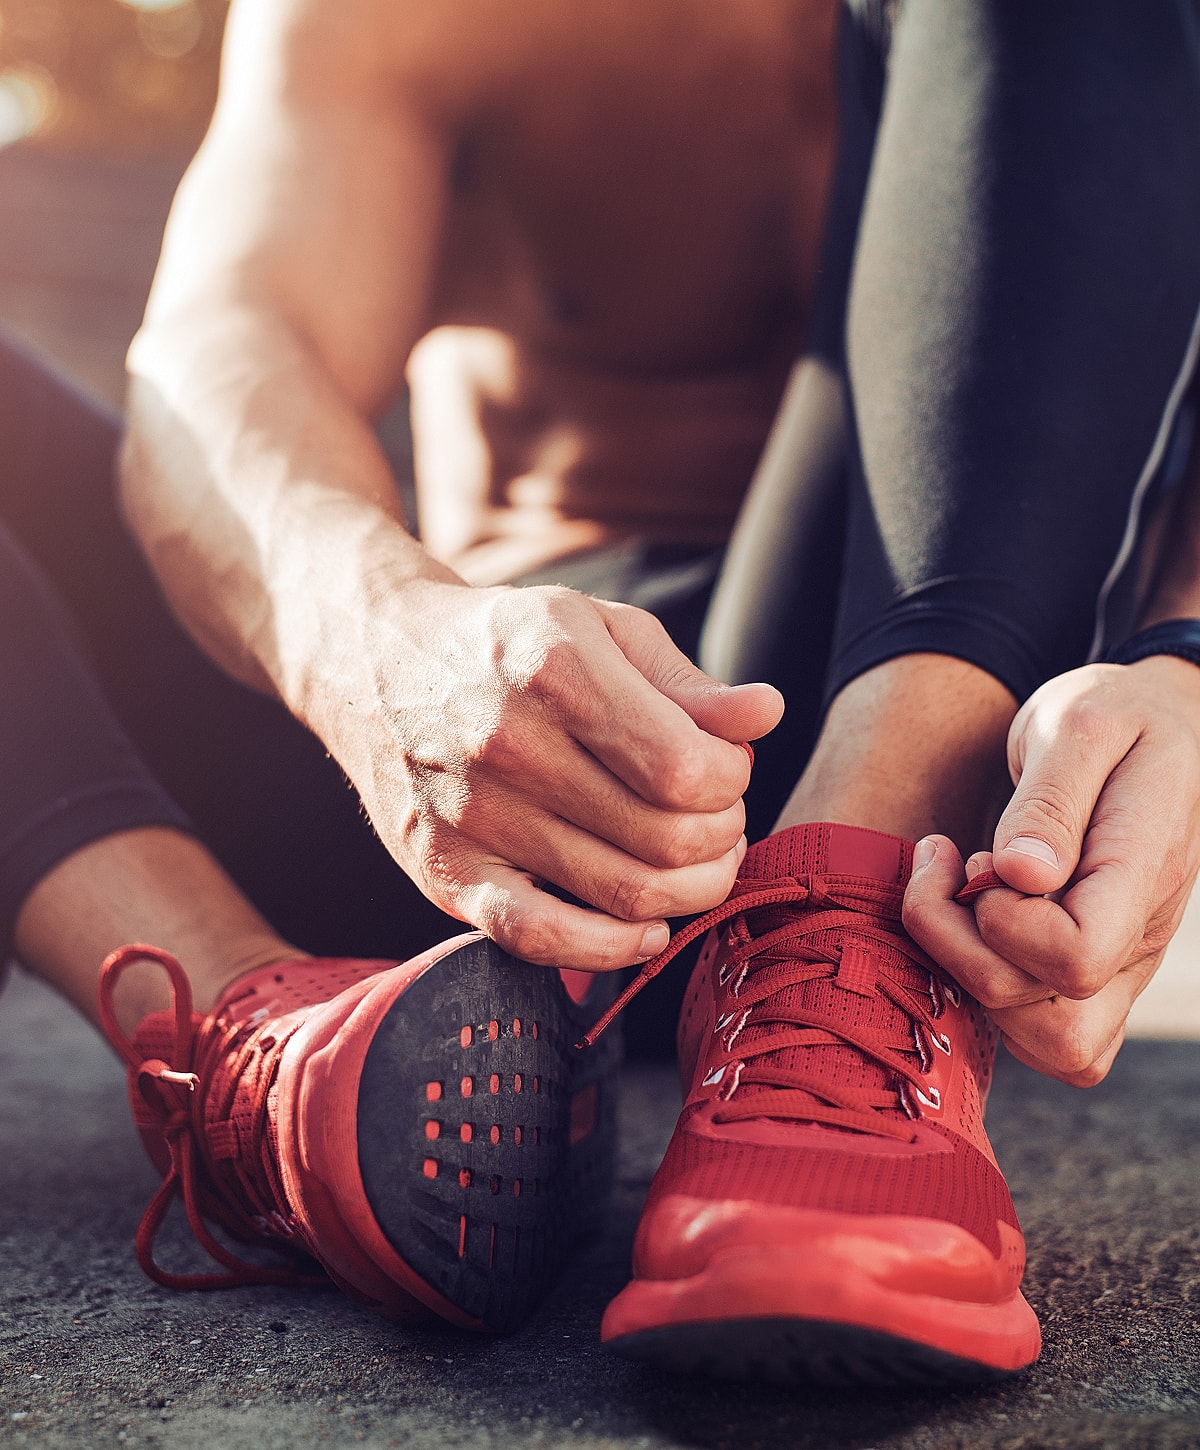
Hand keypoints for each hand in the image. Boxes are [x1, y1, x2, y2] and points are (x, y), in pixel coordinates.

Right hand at [347, 579, 782, 970]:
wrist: (375, 660)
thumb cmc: (507, 644)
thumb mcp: (600, 628)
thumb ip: (687, 682)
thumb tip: (765, 716)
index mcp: (555, 667)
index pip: (685, 768)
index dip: (731, 782)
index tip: (726, 769)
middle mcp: (507, 742)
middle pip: (665, 837)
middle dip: (721, 837)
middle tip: (719, 819)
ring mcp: (471, 815)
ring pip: (622, 894)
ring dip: (689, 891)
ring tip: (696, 864)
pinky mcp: (442, 873)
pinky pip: (541, 939)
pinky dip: (612, 949)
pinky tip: (647, 928)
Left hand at [903, 657, 1199, 1084]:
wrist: (1158, 723)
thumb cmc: (1115, 713)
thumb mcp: (1081, 723)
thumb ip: (1050, 800)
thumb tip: (1018, 876)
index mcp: (1145, 872)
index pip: (1076, 957)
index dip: (1005, 925)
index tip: (977, 861)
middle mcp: (1140, 938)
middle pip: (1050, 1022)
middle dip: (960, 950)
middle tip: (945, 865)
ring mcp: (1120, 965)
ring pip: (1044, 1044)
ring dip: (967, 973)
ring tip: (955, 887)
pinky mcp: (1088, 971)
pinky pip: (1039, 1031)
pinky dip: (985, 985)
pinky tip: (971, 915)